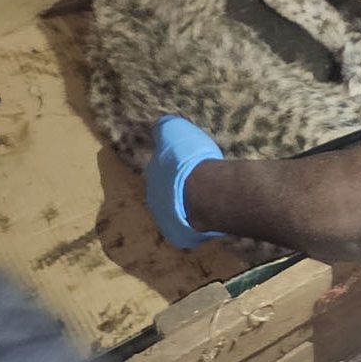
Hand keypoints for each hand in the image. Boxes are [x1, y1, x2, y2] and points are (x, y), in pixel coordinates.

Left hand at [145, 116, 224, 248]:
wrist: (207, 192)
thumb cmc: (190, 160)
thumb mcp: (175, 130)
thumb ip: (165, 128)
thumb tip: (160, 125)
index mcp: (151, 175)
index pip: (157, 169)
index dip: (170, 165)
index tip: (183, 162)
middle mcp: (153, 199)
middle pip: (165, 192)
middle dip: (177, 188)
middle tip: (195, 181)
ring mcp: (165, 220)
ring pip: (176, 210)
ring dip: (186, 205)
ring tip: (205, 198)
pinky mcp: (180, 235)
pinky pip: (188, 227)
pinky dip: (196, 221)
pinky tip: (209, 214)